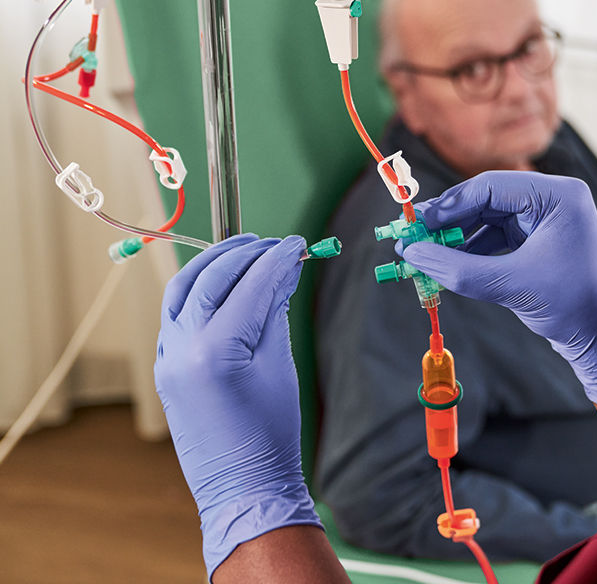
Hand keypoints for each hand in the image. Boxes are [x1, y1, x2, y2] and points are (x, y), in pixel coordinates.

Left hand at [154, 234, 321, 577]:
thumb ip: (275, 312)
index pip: (249, 285)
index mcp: (215, 351)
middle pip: (210, 278)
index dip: (276, 260)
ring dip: (213, 264)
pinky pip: (175, 315)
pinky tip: (223, 283)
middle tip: (275, 245)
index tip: (296, 245)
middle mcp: (182, 349)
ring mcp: (167, 358)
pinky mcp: (164, 367)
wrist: (243, 486)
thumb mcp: (280, 365)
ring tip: (244, 250)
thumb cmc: (269, 433)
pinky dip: (198, 290)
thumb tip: (282, 273)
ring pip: (183, 290)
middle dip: (244, 254)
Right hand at [400, 171, 596, 407]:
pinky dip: (473, 247)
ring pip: (489, 216)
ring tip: (425, 252)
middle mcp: (554, 198)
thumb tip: (413, 254)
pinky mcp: (538, 236)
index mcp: (558, 196)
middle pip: (487, 198)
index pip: (491, 186)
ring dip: (458, 235)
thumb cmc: (570, 306)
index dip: (450, 205)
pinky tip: (448, 262)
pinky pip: (497, 233)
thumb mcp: (509, 285)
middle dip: (451, 220)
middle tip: (414, 236)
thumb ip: (458, 268)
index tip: (417, 223)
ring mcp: (546, 216)